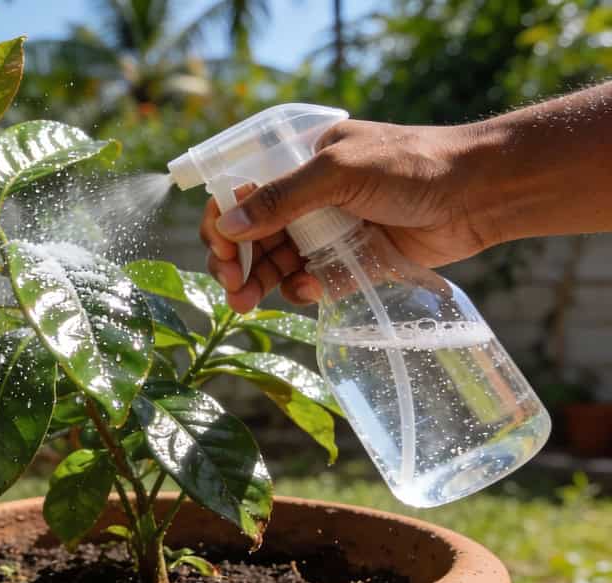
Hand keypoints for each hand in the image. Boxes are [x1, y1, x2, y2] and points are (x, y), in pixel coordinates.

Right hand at [198, 120, 494, 311]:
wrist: (481, 193)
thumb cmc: (411, 166)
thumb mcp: (338, 172)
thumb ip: (281, 199)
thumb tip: (227, 225)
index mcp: (300, 162)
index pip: (243, 193)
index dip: (224, 223)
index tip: (220, 251)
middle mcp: (310, 196)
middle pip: (254, 234)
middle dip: (236, 261)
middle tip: (232, 288)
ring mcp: (330, 230)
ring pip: (279, 262)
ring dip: (262, 281)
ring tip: (249, 302)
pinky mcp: (353, 260)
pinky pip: (313, 280)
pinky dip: (302, 289)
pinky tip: (308, 291)